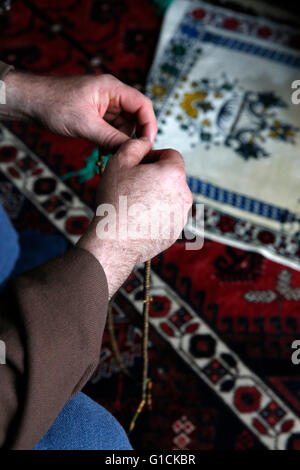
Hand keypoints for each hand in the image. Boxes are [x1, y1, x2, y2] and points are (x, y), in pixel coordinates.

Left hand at [3, 72, 156, 150]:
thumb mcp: (85, 124)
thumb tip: (132, 150)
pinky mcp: (96, 115)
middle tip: (130, 154)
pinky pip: (111, 129)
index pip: (142, 105)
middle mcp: (111, 95)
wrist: (29, 103)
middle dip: (133, 136)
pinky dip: (111, 141)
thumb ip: (111, 138)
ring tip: (111, 153)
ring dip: (120, 141)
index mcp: (112, 88)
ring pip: (124, 126)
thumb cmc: (53, 104)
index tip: (147, 144)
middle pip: (136, 116)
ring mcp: (104, 106)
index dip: (149, 125)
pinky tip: (104, 151)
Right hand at [77, 137, 192, 297]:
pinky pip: (167, 216)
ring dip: (155, 195)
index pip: (170, 154)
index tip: (136, 166)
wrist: (114, 241)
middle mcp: (185, 195)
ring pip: (170, 197)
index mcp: (174, 174)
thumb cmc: (115, 201)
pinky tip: (137, 219)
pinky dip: (156, 214)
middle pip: (171, 176)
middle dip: (154, 177)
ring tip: (132, 204)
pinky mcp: (175, 232)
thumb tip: (145, 142)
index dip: (152, 156)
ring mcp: (182, 216)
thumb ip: (136, 145)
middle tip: (131, 185)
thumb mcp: (119, 162)